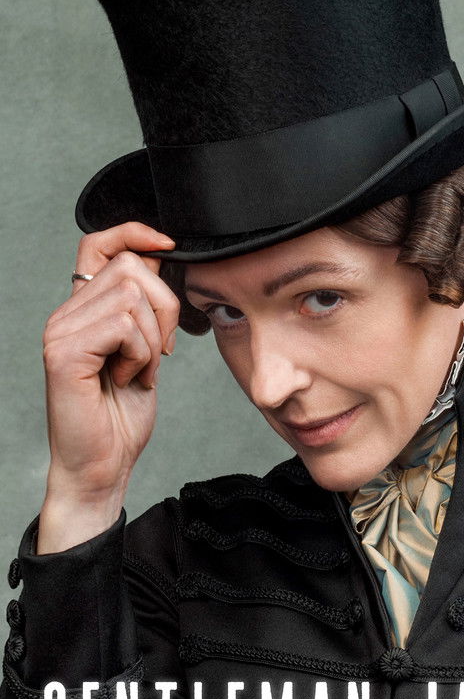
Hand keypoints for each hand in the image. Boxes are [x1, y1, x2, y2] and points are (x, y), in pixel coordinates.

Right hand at [38, 222, 178, 551]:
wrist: (101, 467)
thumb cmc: (120, 416)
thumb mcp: (144, 352)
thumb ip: (145, 309)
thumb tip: (161, 257)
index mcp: (83, 310)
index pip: (98, 242)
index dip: (135, 232)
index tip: (169, 244)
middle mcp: (66, 313)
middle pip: (132, 266)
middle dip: (165, 308)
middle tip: (160, 351)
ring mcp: (60, 330)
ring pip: (133, 295)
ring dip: (153, 339)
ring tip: (138, 371)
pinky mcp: (64, 352)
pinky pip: (126, 326)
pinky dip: (141, 356)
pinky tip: (127, 380)